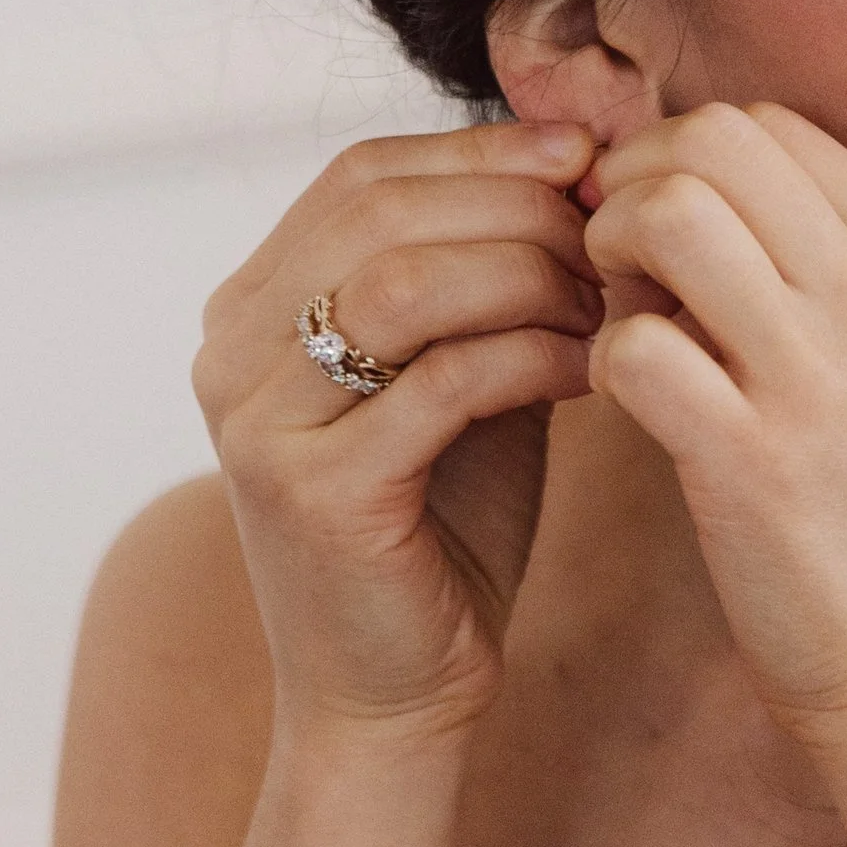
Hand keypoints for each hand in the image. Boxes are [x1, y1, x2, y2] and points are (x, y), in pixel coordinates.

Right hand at [192, 122, 600, 740]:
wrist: (395, 696)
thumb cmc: (443, 528)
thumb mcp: (462, 373)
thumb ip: (489, 277)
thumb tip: (582, 159)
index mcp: (252, 306)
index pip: (362, 174)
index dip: (484, 150)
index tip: (591, 158)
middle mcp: (231, 350)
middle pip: (382, 213)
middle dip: (518, 207)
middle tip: (616, 234)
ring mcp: (258, 421)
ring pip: (405, 284)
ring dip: (528, 276)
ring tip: (606, 303)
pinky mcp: (312, 491)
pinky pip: (439, 381)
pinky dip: (531, 358)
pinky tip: (591, 370)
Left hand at [580, 101, 846, 748]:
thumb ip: (831, 273)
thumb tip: (693, 192)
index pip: (773, 127)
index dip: (684, 158)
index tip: (660, 231)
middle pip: (714, 141)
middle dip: (633, 182)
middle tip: (613, 263)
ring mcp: (825, 379)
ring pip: (669, 215)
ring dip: (609, 253)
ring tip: (618, 321)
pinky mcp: (757, 464)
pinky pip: (633, 345)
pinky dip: (601, 360)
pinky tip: (621, 403)